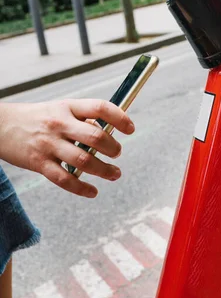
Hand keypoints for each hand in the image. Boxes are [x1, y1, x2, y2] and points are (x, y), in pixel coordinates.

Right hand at [0, 99, 134, 197]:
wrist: (0, 126)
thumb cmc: (36, 117)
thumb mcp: (59, 108)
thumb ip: (82, 118)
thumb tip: (108, 130)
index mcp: (67, 107)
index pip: (100, 108)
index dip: (120, 118)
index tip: (130, 129)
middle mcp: (60, 124)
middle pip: (96, 137)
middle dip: (113, 148)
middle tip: (118, 153)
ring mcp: (49, 144)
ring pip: (84, 161)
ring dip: (104, 170)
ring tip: (114, 174)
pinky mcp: (39, 164)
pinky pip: (65, 179)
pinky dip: (82, 188)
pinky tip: (92, 191)